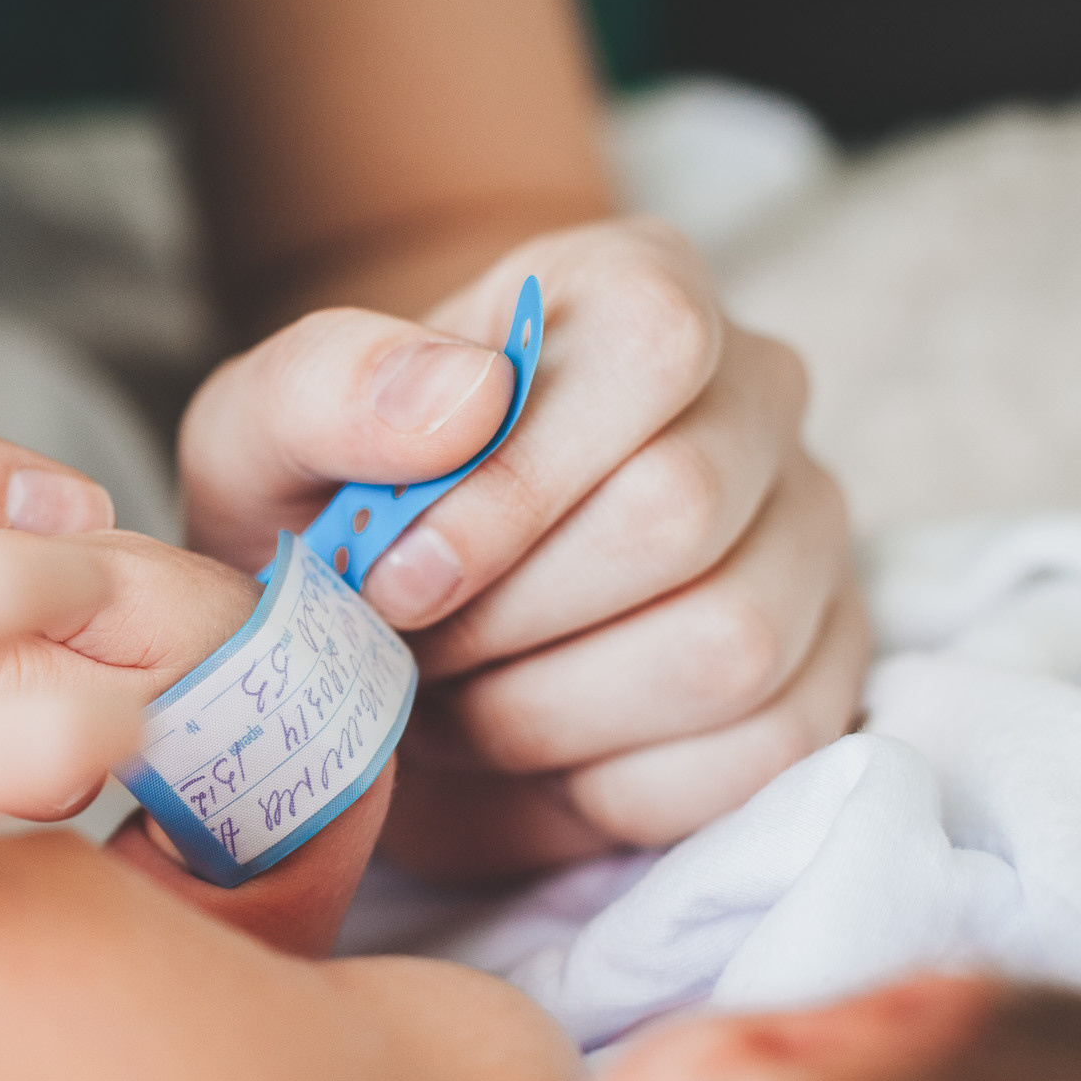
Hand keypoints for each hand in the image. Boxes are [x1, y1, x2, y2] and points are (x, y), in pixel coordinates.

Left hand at [181, 218, 869, 879]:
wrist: (367, 632)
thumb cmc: (329, 514)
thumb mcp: (263, 436)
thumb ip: (327, 387)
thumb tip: (467, 398)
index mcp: (636, 293)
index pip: (650, 349)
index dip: (516, 484)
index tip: (397, 572)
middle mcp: (757, 400)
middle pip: (680, 514)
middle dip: (505, 617)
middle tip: (413, 646)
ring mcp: (809, 546)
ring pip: (727, 649)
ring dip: (546, 711)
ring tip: (461, 697)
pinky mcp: (818, 681)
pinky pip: (750, 758)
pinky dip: (609, 787)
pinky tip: (535, 751)